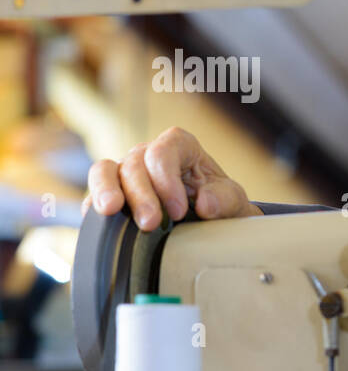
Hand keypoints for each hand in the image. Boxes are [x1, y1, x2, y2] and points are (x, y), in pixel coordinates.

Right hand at [83, 126, 261, 230]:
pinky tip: (98, 221)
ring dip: (105, 191)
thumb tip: (206, 204)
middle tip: (151, 224)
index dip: (166, 179)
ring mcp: (126, 172)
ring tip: (109, 211)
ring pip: (104, 170)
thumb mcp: (232, 200)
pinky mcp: (111, 193)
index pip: (163, 152)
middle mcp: (148, 154)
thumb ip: (225, 199)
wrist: (210, 220)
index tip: (178, 210)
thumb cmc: (218, 202)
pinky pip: (93, 193)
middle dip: (141, 195)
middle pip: (133, 164)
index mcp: (179, 146)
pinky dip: (93, 206)